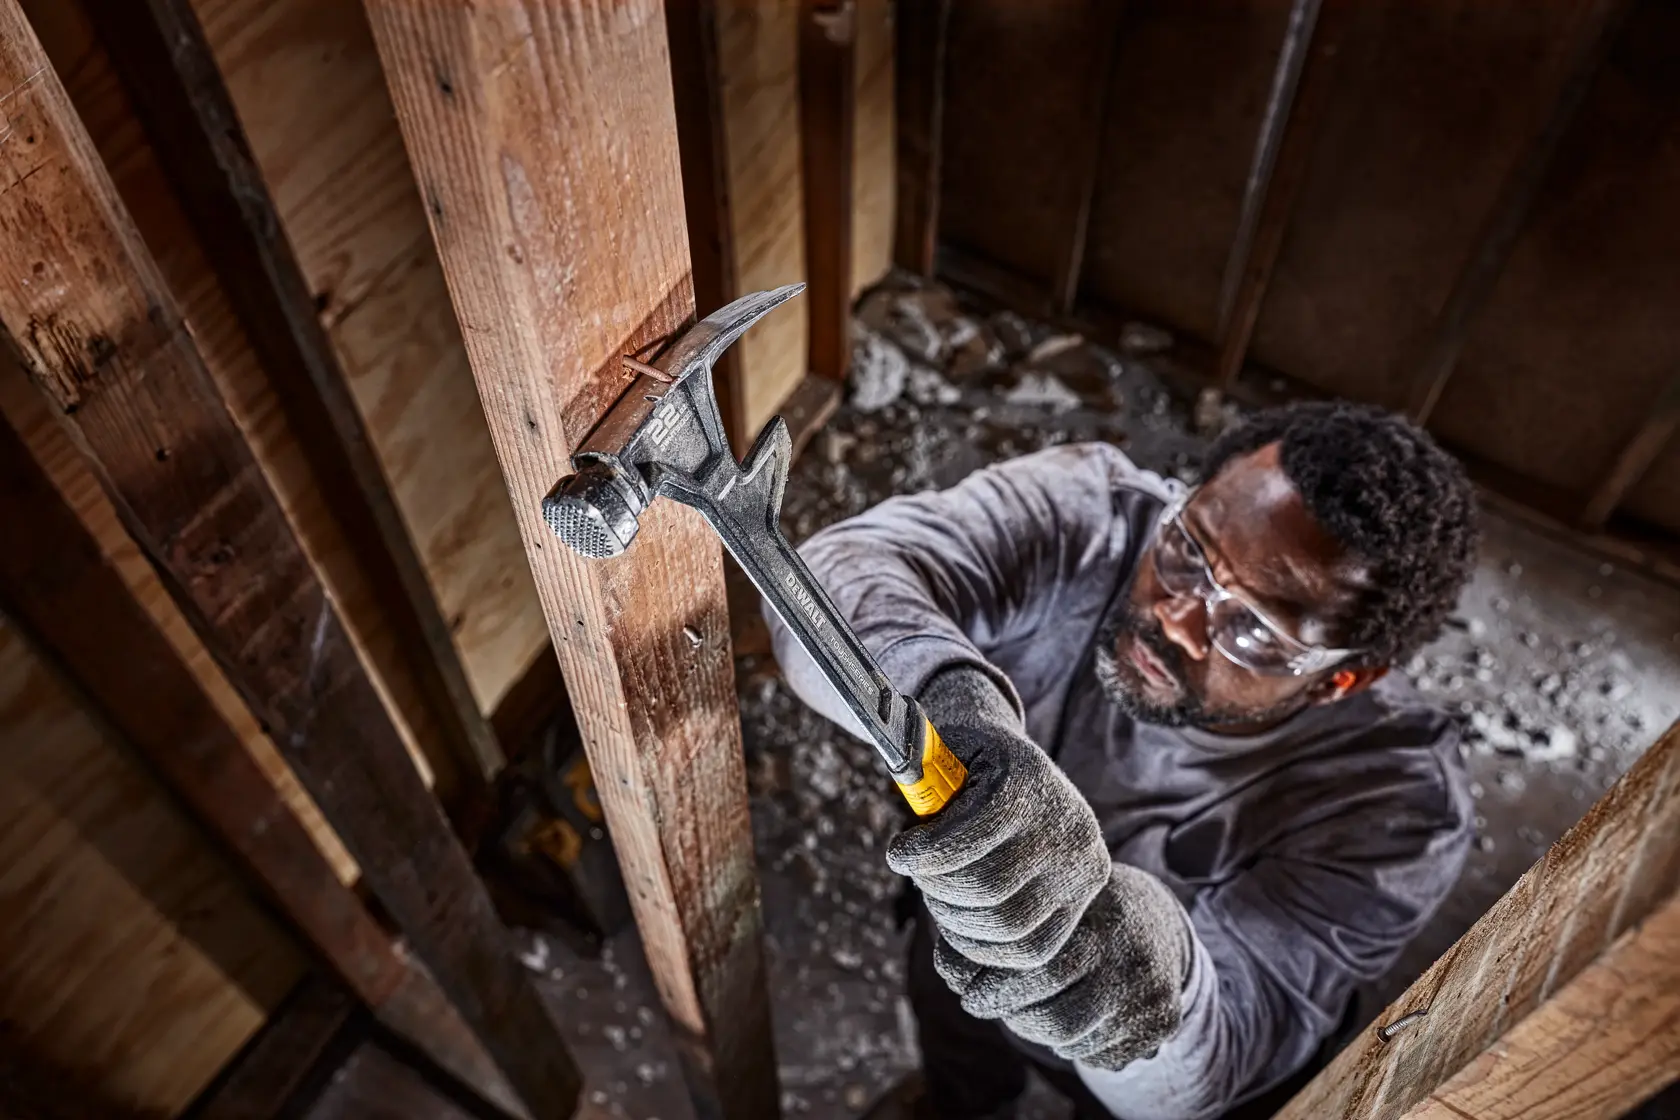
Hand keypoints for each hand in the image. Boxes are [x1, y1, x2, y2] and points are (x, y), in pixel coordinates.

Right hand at [890, 667, 1189, 1068]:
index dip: (981, 957)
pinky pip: (961, 841)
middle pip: (1007, 923)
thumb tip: (976, 995)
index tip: (947, 942)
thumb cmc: (974, 814)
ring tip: (917, 865)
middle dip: (950, 916)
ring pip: (982, 887)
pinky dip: (921, 853)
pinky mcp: (1021, 778)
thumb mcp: (996, 866)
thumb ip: (996, 914)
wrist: (970, 729)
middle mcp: (1083, 846)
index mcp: (1085, 877)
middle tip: (926, 889)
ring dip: (934, 886)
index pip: (1038, 952)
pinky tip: (902, 849)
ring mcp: (1057, 811)